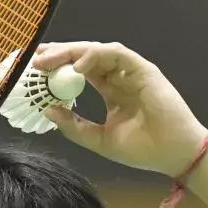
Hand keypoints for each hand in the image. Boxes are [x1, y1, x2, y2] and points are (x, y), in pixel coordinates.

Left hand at [31, 41, 207, 176]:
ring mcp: (132, 72)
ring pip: (98, 51)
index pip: (80, 72)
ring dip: (72, 53)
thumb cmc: (143, 149)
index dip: (58, 68)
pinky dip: (95, 56)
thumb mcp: (99, 140)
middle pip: (85, 58)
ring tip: (50, 61)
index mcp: (111, 92)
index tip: (35, 71)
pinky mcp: (144, 70)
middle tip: (35, 59)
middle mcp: (120, 78)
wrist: (173, 155)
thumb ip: (74, 126)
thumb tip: (48, 111)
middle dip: (59, 55)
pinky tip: (78, 67)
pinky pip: (117, 55)